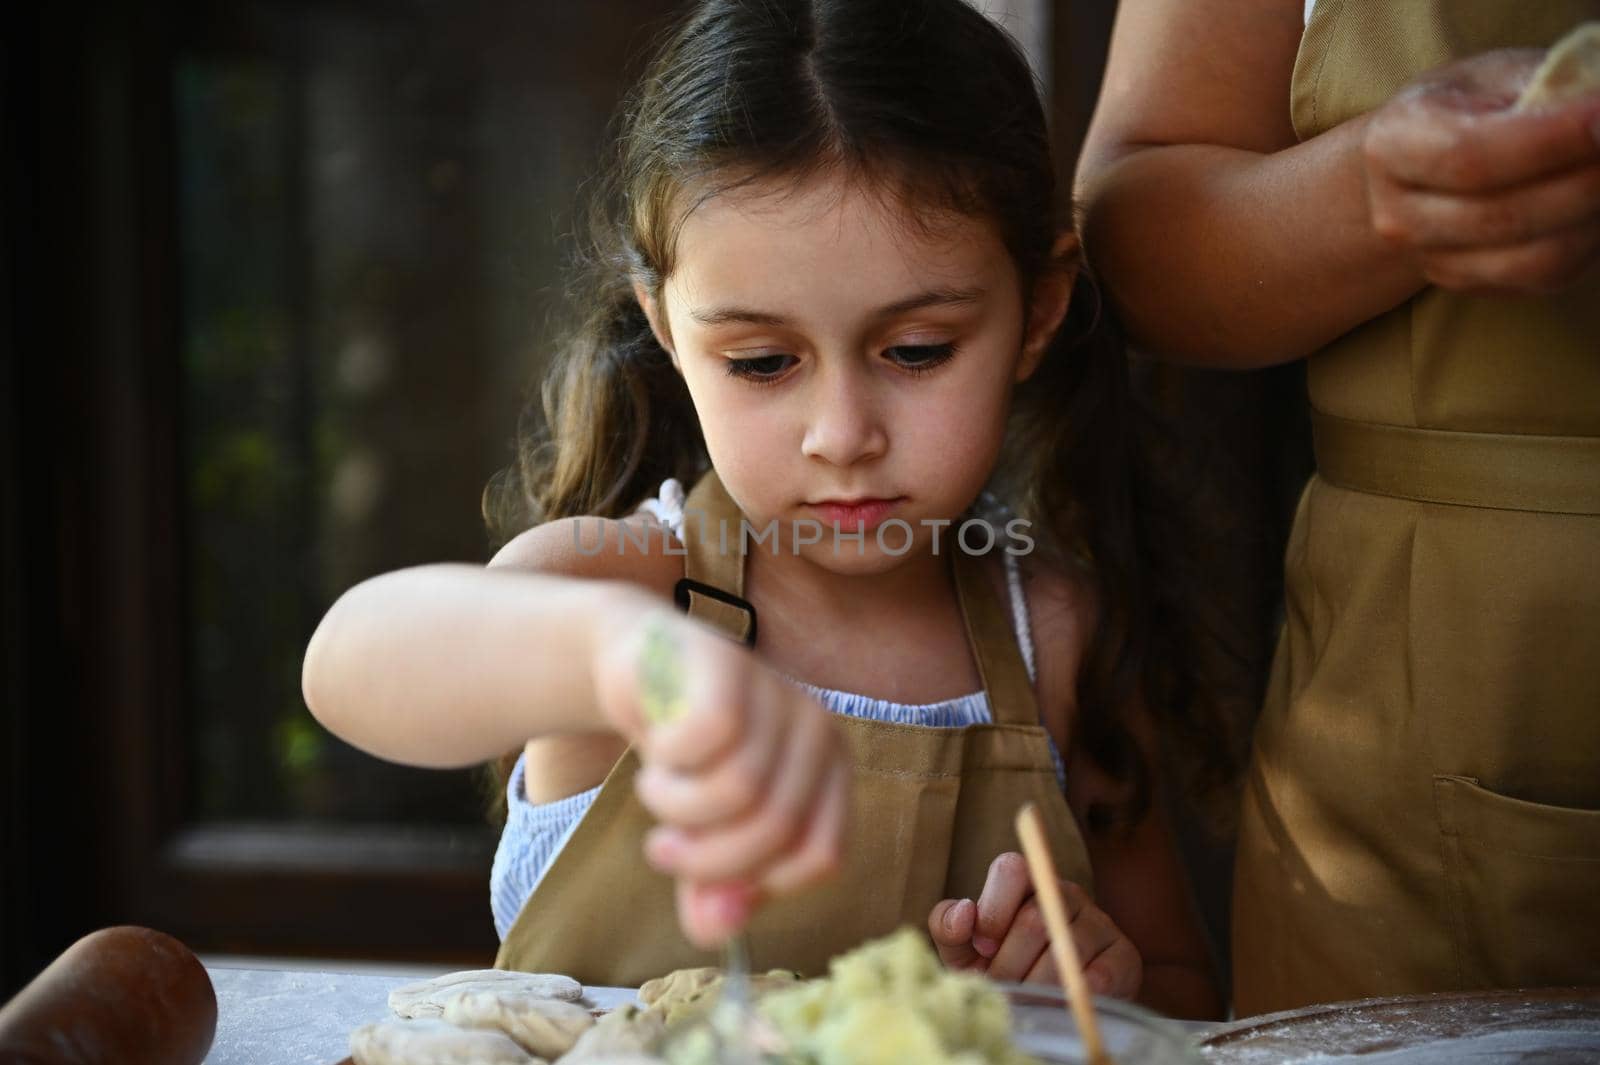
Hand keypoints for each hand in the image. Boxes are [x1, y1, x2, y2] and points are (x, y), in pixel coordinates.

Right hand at [593, 609, 850, 946]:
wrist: (639, 666)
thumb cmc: (685, 759)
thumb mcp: (703, 836)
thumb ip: (714, 891)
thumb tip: (716, 931)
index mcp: (832, 776)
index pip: (821, 856)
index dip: (760, 884)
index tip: (706, 883)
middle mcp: (819, 732)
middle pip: (776, 829)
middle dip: (705, 859)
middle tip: (661, 851)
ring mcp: (779, 694)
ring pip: (738, 790)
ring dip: (677, 809)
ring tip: (656, 791)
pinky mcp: (731, 668)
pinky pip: (705, 742)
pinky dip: (666, 763)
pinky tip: (655, 748)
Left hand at [927, 852, 1140, 998]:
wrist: (1049, 1007)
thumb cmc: (999, 970)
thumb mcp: (964, 951)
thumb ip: (949, 926)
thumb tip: (965, 911)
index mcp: (1026, 883)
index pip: (1011, 869)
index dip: (993, 911)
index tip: (983, 947)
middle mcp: (1065, 894)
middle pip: (1035, 919)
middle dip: (1009, 964)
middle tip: (1002, 987)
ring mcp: (1099, 922)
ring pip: (1066, 951)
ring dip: (1038, 986)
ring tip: (1027, 999)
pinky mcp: (1124, 956)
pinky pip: (1099, 976)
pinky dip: (1073, 996)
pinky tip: (1060, 1003)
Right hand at [1362, 48, 1599, 293]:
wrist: (1422, 166)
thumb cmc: (1469, 106)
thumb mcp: (1496, 76)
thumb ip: (1544, 88)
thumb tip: (1599, 104)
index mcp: (1392, 145)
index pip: (1469, 156)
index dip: (1548, 140)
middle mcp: (1398, 215)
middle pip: (1505, 215)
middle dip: (1586, 181)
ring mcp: (1430, 260)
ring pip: (1535, 259)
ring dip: (1593, 215)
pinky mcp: (1469, 286)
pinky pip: (1548, 278)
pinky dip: (1589, 242)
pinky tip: (1593, 206)